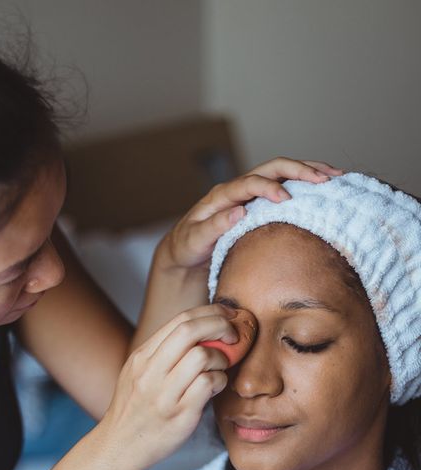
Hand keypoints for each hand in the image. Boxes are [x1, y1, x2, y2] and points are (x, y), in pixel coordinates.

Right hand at [95, 305, 237, 469]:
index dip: (209, 312)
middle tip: (233, 334)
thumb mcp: (139, 372)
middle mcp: (150, 371)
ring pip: (201, 356)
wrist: (119, 444)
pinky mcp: (180, 414)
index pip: (180, 320)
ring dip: (221, 358)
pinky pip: (208, 384)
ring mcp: (164, 393)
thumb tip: (201, 330)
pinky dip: (220, 380)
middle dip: (219, 325)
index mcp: (143, 356)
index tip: (225, 315)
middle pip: (190, 330)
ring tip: (220, 367)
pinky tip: (217, 385)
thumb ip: (164, 351)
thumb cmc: (135, 407)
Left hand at [157, 157, 342, 271]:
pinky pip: (285, 185)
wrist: (185, 249)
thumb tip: (240, 211)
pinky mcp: (259, 202)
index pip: (249, 182)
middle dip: (299, 169)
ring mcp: (250, 193)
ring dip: (308, 171)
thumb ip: (214, 226)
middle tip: (326, 179)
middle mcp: (238, 188)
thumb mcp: (195, 239)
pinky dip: (305, 183)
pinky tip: (326, 188)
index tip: (287, 199)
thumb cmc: (188, 245)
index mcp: (222, 195)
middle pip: (272, 168)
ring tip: (336, 176)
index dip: (269, 187)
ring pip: (282, 173)